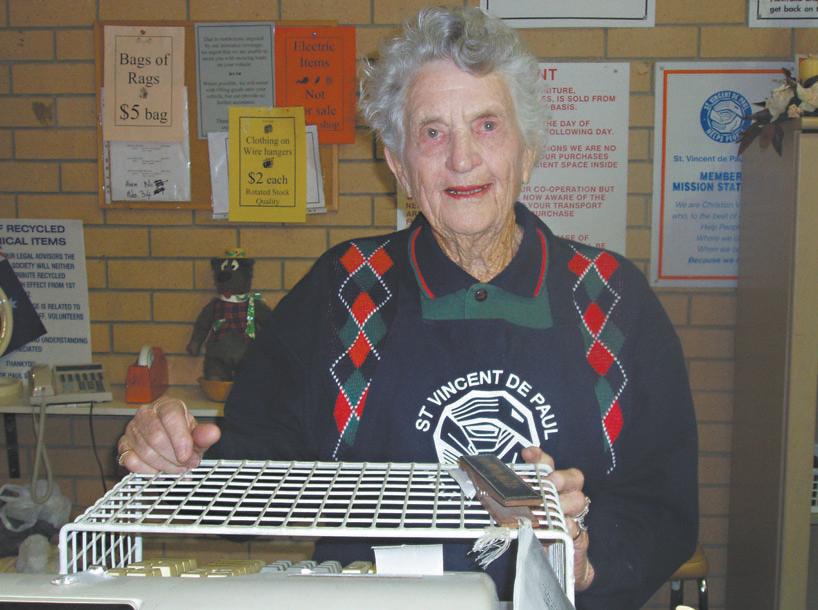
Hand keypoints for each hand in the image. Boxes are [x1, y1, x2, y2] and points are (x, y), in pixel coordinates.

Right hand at [117, 397, 220, 473]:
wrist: (169, 439)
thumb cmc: (182, 435)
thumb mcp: (196, 434)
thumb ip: (204, 435)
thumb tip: (213, 433)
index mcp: (167, 406)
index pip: (170, 418)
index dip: (180, 439)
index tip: (188, 456)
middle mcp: (146, 414)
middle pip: (156, 437)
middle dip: (174, 457)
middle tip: (186, 465)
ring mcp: (132, 429)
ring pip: (145, 451)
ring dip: (164, 465)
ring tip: (177, 468)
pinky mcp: (123, 445)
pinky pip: (130, 460)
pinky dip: (147, 470)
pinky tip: (159, 470)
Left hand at [521, 446, 594, 590]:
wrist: (550, 565)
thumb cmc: (532, 535)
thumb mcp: (518, 516)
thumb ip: (511, 503)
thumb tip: (488, 493)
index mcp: (546, 488)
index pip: (546, 465)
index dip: (539, 457)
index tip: (528, 453)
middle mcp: (563, 498)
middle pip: (573, 477)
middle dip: (562, 477)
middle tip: (552, 482)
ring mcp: (574, 516)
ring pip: (578, 499)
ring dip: (566, 501)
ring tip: (555, 507)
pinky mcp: (579, 537)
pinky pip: (578, 528)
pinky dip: (570, 526)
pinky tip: (563, 527)